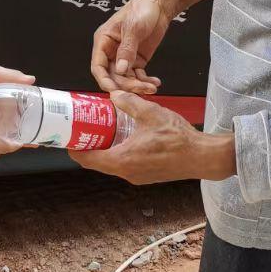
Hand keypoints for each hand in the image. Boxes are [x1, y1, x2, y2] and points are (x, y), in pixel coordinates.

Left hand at [69, 92, 234, 185]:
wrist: (202, 157)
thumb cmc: (179, 138)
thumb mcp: (151, 113)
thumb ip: (128, 103)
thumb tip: (113, 95)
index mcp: (123, 160)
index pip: (88, 159)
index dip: (75, 148)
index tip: (68, 137)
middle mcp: (127, 172)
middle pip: (96, 163)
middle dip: (88, 147)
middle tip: (84, 130)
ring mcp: (137, 176)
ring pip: (111, 165)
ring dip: (104, 150)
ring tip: (102, 130)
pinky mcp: (146, 176)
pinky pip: (124, 165)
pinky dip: (118, 153)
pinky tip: (123, 138)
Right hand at [91, 0, 176, 93]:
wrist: (159, 5)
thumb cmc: (142, 9)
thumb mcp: (133, 28)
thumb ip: (127, 49)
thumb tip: (121, 69)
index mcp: (104, 41)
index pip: (98, 66)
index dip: (104, 79)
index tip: (114, 89)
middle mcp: (112, 51)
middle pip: (113, 76)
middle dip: (126, 84)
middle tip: (140, 88)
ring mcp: (124, 57)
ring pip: (125, 78)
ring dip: (137, 85)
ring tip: (151, 86)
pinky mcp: (136, 60)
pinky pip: (137, 76)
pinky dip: (145, 81)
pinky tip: (154, 83)